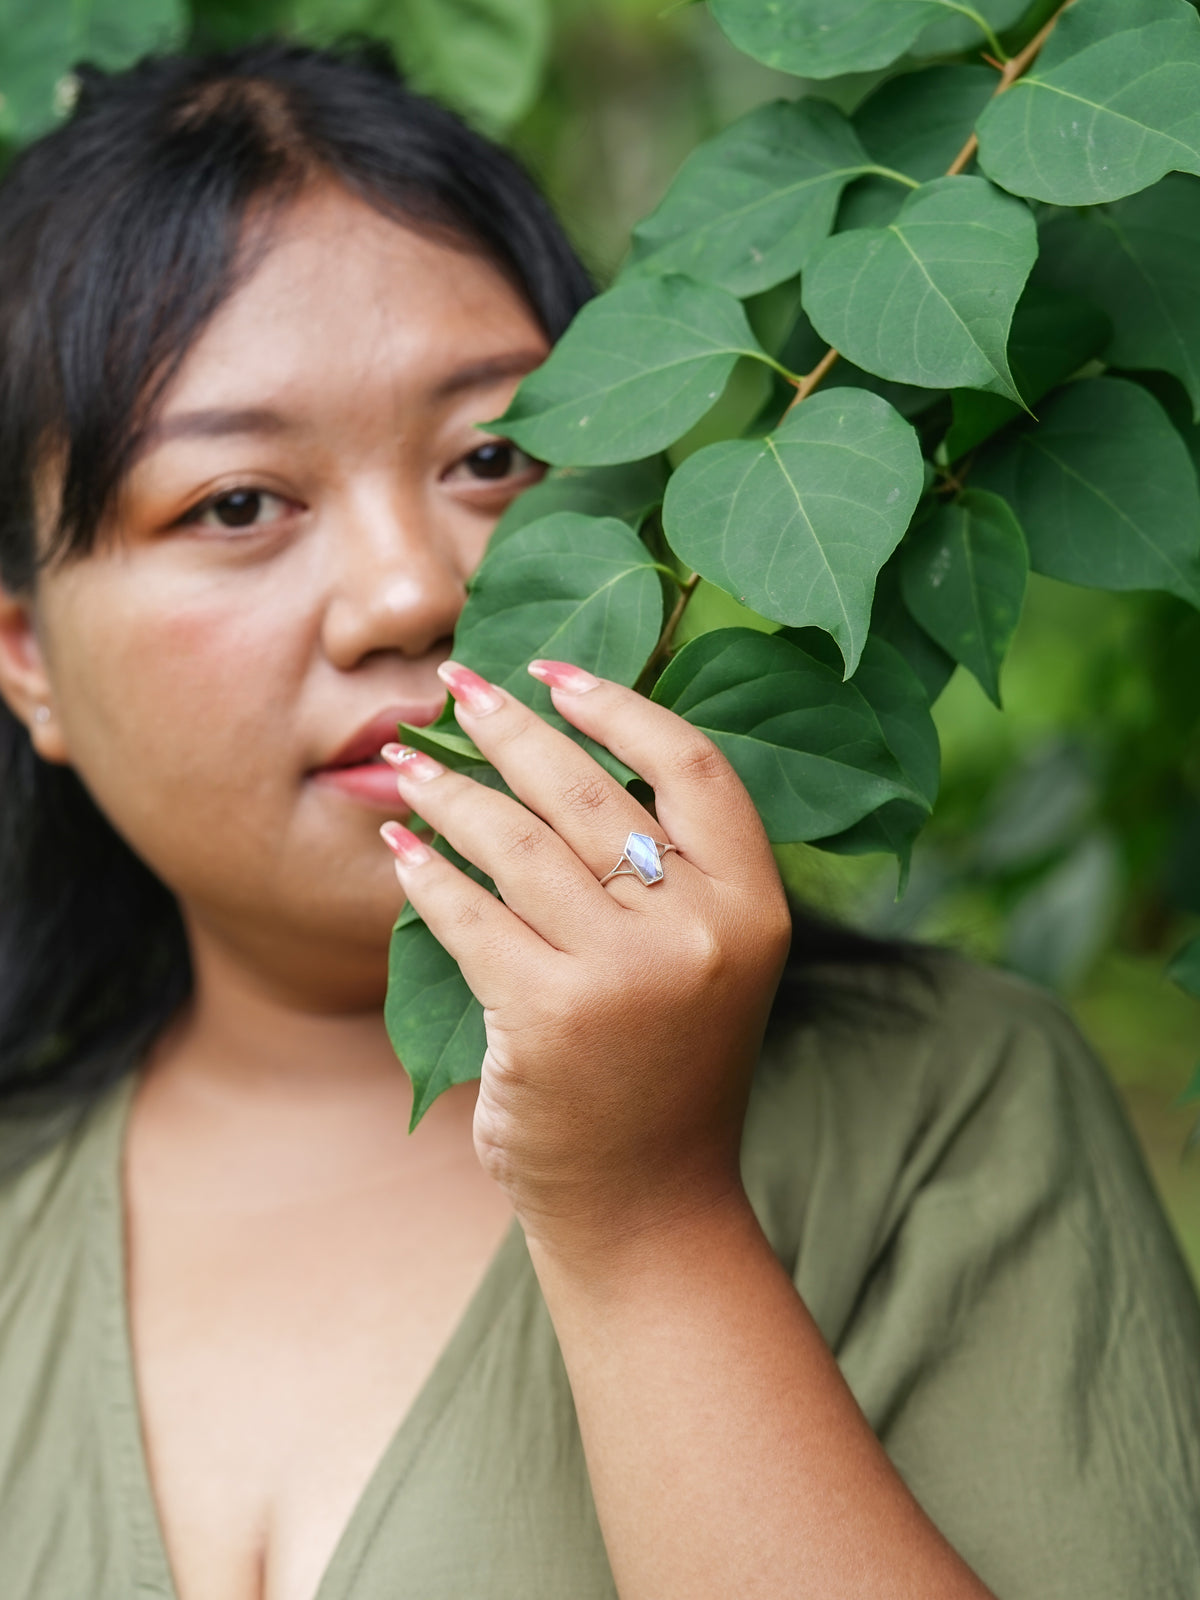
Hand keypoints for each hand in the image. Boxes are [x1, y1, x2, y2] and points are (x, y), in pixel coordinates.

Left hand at [380, 658, 791, 1260]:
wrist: (648, 1204)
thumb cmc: (665, 1070)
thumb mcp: (704, 961)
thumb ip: (666, 870)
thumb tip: (561, 753)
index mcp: (756, 905)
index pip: (694, 765)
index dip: (621, 705)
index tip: (555, 672)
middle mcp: (702, 930)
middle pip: (591, 791)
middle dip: (509, 726)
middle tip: (455, 686)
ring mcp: (627, 974)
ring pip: (519, 843)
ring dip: (451, 791)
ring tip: (410, 763)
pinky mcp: (548, 1014)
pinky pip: (469, 915)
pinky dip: (425, 873)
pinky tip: (399, 846)